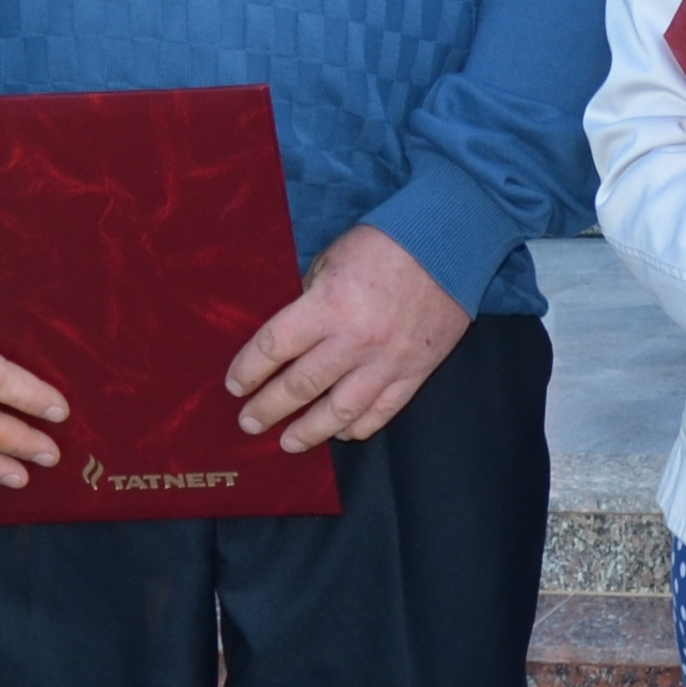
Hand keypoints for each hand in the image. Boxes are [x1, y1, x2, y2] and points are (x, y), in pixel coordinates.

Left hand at [229, 225, 469, 450]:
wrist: (450, 243)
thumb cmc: (387, 243)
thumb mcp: (333, 258)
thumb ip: (310, 297)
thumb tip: (298, 332)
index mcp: (328, 305)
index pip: (275, 347)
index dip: (248, 369)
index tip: (235, 385)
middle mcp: (354, 340)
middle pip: (300, 386)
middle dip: (268, 408)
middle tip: (248, 423)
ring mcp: (387, 361)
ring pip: (340, 411)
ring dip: (309, 432)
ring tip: (288, 444)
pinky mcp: (415, 371)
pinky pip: (382, 411)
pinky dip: (358, 427)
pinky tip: (340, 432)